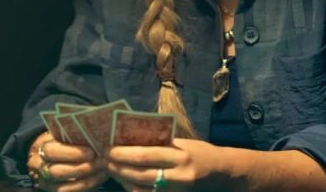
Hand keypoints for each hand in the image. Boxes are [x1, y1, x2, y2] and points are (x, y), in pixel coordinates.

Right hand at [27, 134, 107, 191]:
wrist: (55, 155)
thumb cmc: (65, 140)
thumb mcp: (65, 134)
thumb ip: (74, 135)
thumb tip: (95, 135)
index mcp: (40, 149)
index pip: (50, 152)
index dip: (71, 153)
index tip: (91, 151)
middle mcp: (39, 168)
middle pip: (55, 172)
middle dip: (80, 168)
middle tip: (100, 162)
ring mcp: (46, 183)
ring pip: (62, 187)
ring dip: (86, 180)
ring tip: (102, 170)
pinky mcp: (54, 191)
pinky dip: (87, 186)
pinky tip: (99, 177)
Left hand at [106, 138, 223, 190]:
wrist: (220, 172)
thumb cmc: (198, 151)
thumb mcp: (182, 143)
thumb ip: (159, 143)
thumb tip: (130, 139)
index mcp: (181, 156)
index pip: (147, 155)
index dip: (125, 153)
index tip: (109, 149)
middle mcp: (179, 176)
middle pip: (142, 175)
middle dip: (120, 168)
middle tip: (106, 161)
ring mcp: (177, 191)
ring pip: (142, 190)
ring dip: (124, 180)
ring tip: (113, 170)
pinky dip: (134, 189)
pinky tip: (126, 181)